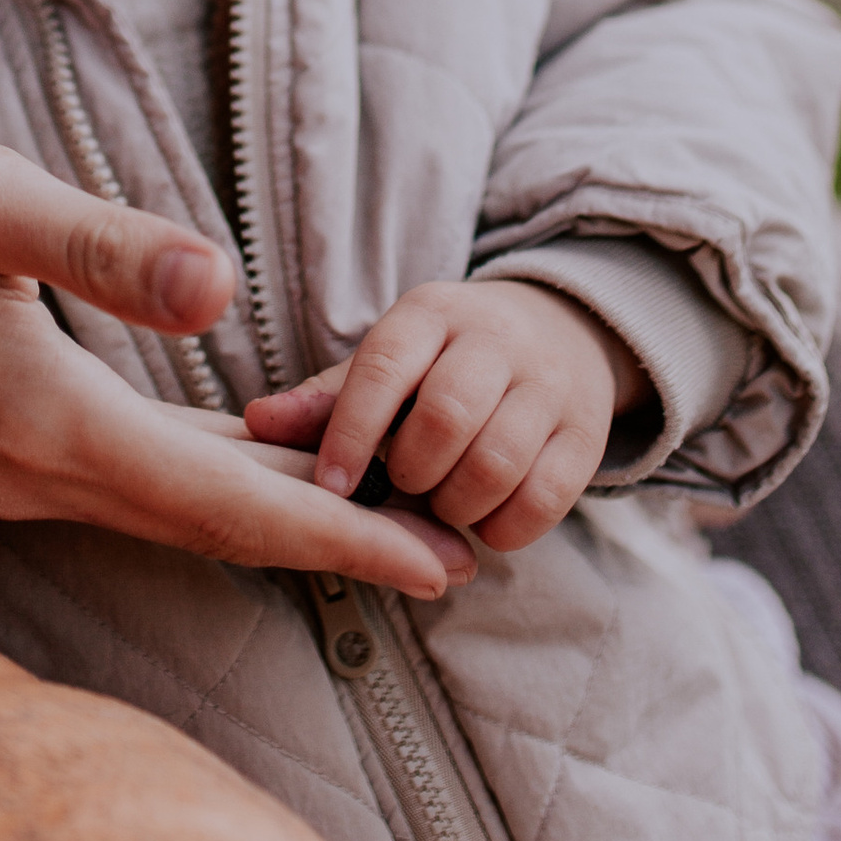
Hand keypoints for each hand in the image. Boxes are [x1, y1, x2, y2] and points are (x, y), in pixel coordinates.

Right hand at [0, 108, 474, 601]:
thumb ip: (101, 247)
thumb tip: (224, 288)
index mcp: (38, 421)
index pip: (220, 502)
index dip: (337, 533)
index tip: (436, 559)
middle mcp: (30, 472)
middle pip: (213, 528)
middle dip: (337, 544)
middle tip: (461, 556)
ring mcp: (12, 470)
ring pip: (178, 514)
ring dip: (285, 520)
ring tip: (396, 523)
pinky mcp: (5, 446)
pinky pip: (138, 486)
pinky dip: (220, 487)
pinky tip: (274, 467)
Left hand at [242, 281, 643, 555]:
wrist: (558, 334)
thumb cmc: (444, 364)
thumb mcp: (387, 362)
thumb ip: (324, 399)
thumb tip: (255, 422)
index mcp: (431, 313)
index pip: (384, 368)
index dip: (351, 433)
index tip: (330, 487)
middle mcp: (495, 339)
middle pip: (446, 418)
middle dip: (411, 473)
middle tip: (402, 484)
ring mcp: (548, 384)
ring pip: (497, 463)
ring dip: (456, 504)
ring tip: (441, 499)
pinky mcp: (586, 433)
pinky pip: (545, 499)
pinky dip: (503, 527)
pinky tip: (484, 519)